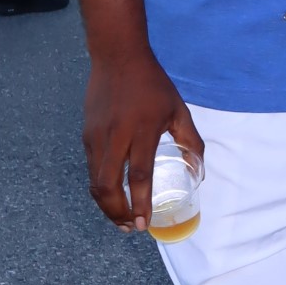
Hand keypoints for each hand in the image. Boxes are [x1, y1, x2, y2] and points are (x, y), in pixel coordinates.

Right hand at [82, 50, 202, 231]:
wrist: (117, 57)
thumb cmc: (152, 84)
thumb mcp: (178, 109)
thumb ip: (191, 141)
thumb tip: (199, 171)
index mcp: (142, 131)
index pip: (138, 175)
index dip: (140, 203)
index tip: (143, 223)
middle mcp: (116, 137)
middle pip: (108, 185)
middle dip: (117, 213)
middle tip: (129, 228)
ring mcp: (97, 137)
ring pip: (95, 181)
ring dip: (106, 205)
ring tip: (119, 219)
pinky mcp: (87, 135)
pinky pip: (91, 169)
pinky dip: (100, 188)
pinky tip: (111, 195)